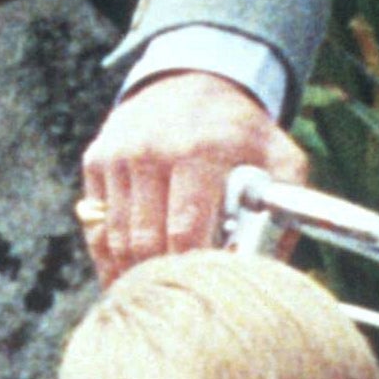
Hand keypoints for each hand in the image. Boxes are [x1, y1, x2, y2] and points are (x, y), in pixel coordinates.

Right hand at [79, 70, 307, 276]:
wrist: (193, 79)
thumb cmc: (242, 132)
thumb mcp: (279, 158)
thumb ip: (283, 210)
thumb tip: (269, 270)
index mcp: (198, 152)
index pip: (184, 233)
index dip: (193, 271)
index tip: (207, 290)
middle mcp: (149, 151)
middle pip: (144, 243)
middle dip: (161, 278)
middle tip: (180, 300)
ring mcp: (117, 156)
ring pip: (114, 240)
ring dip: (132, 274)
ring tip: (154, 294)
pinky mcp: (96, 161)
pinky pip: (96, 225)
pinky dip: (109, 256)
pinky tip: (129, 272)